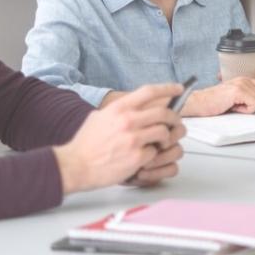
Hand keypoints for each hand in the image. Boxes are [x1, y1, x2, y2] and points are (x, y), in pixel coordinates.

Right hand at [54, 83, 182, 193]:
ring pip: (164, 132)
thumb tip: (134, 107)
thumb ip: (118, 111)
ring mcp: (133, 139)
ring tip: (161, 141)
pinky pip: (155, 152)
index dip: (168, 88)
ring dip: (166, 137)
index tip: (178, 89)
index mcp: (119, 108)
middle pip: (164, 112)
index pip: (149, 92)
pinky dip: (153, 154)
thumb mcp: (99, 117)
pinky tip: (144, 156)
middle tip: (175, 122)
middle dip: (174, 117)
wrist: (75, 165)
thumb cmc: (85, 144)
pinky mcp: (137, 157)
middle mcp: (128, 121)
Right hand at [184, 77, 254, 115]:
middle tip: (241, 107)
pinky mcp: (238, 91)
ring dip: (250, 108)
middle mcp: (245, 79)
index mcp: (245, 80)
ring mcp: (242, 84)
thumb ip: (249, 98)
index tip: (251, 106)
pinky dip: (246, 110)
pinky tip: (234, 107)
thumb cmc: (214, 104)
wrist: (198, 103)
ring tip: (235, 106)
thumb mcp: (236, 99)